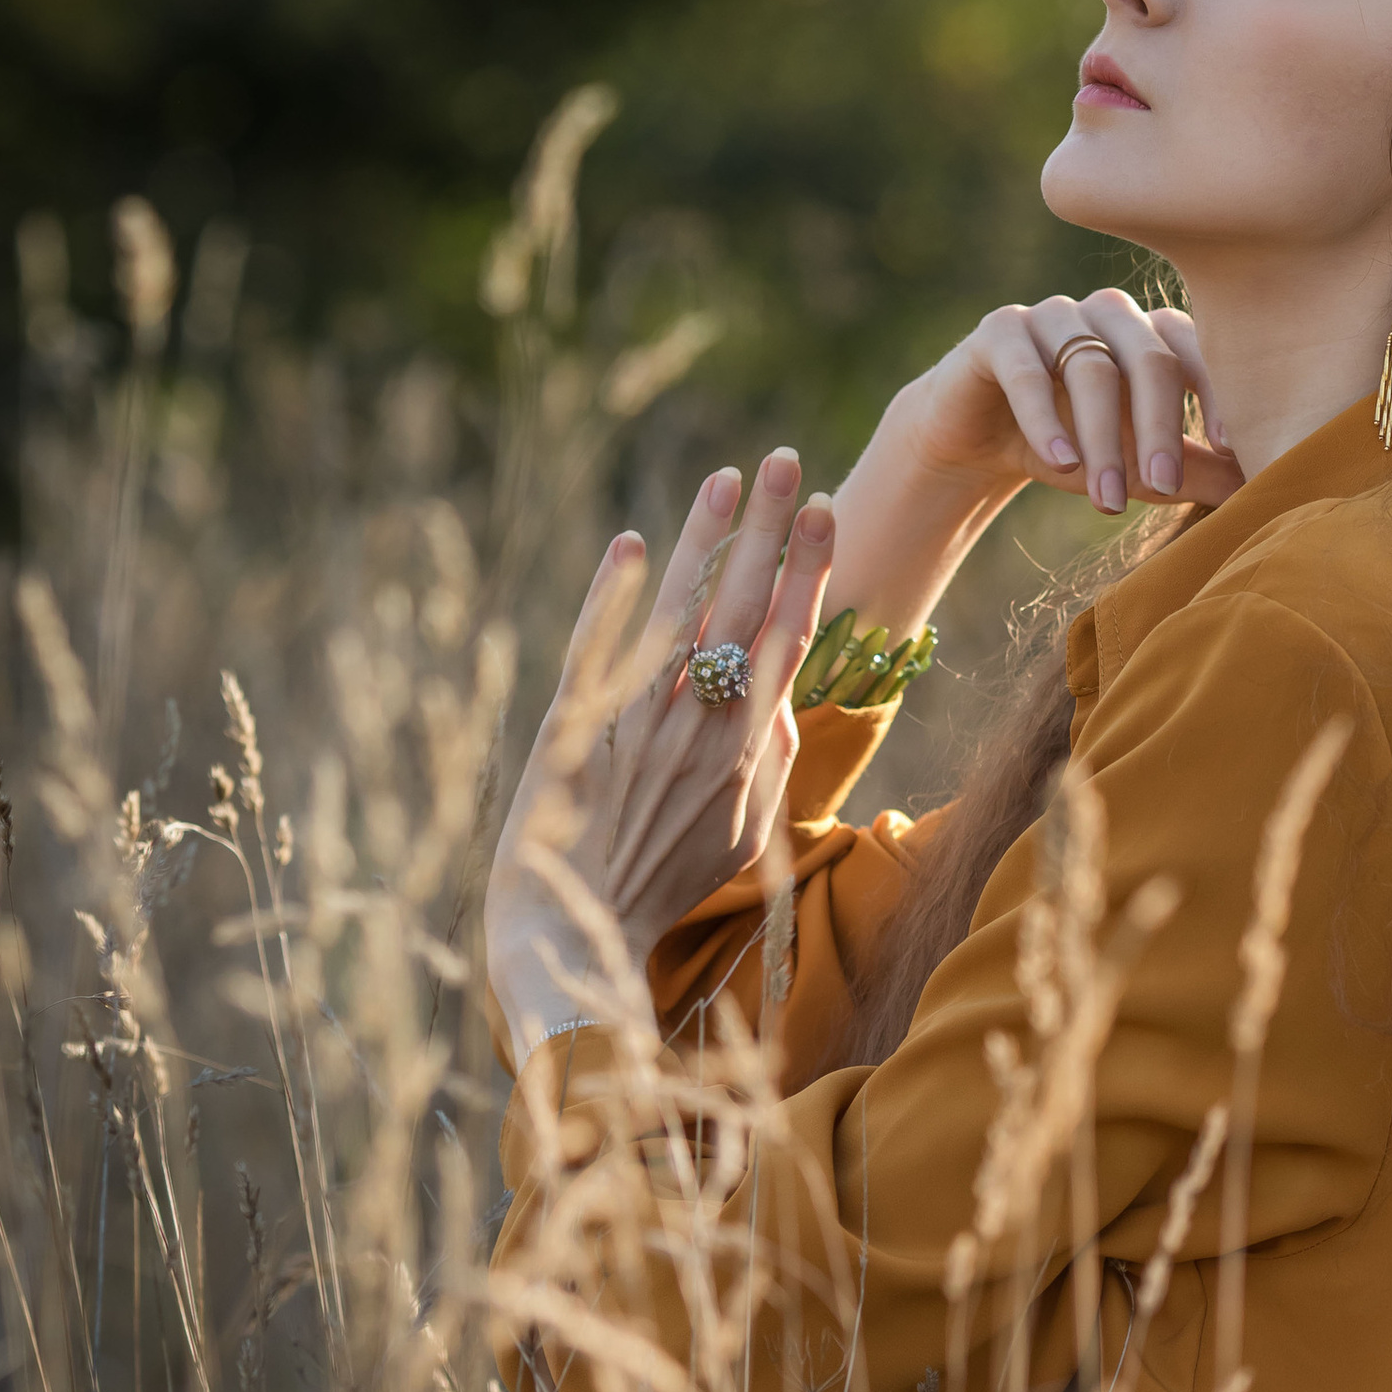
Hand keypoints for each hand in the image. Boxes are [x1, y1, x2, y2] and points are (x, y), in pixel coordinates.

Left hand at [484, 447, 835, 1059]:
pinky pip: (596, 649)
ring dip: (702, 540)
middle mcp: (697, 725)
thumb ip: (773, 759)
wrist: (573, 932)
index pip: (786, 636)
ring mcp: (634, 722)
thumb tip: (782, 692)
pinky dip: (613, 595)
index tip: (820, 510)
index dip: (806, 569)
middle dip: (765, 528)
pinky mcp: (571, 726)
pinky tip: (629, 544)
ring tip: (722, 479)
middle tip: (782, 460)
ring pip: (675, 613)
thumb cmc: (666, 885)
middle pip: (740, 606)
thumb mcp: (746, 835)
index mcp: (746, 748)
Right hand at [886, 287, 1243, 523]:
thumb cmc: (1073, 446)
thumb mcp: (1135, 464)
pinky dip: (1046, 419)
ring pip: (1091, 368)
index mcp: (1151, 333)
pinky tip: (1061, 464)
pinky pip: (1027, 371)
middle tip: (1166, 487)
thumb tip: (1260, 490)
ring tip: (1107, 499)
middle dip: (1159, 429)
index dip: (1215, 392)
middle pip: (1149, 358)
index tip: (1231, 447)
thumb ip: (1193, 471)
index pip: (1195, 349)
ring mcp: (1054, 314)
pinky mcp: (999, 330)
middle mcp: (1109, 312)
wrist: (979, 442)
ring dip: (1102, 440)